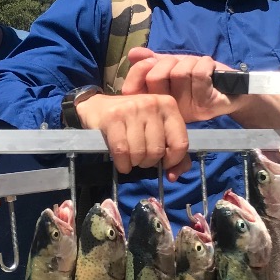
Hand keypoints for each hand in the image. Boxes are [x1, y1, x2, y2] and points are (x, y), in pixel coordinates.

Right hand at [75, 90, 191, 179]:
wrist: (99, 108)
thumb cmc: (133, 123)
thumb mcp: (157, 131)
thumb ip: (174, 153)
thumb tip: (172, 176)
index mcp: (168, 105)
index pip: (180, 143)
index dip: (173, 161)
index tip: (163, 164)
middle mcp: (152, 103)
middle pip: (157, 150)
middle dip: (148, 162)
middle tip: (141, 158)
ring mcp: (132, 109)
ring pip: (139, 152)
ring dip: (134, 163)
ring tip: (130, 158)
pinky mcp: (113, 117)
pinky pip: (122, 151)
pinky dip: (122, 164)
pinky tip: (122, 163)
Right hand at [119, 48, 234, 122]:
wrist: (234, 89)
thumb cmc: (200, 78)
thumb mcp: (173, 66)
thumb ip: (152, 60)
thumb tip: (133, 53)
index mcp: (155, 102)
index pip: (132, 89)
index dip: (139, 70)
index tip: (150, 61)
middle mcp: (168, 110)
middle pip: (156, 77)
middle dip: (168, 61)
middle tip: (180, 64)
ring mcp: (187, 110)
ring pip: (179, 73)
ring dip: (190, 62)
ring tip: (198, 68)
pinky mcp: (205, 106)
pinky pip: (199, 74)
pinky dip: (206, 63)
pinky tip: (210, 68)